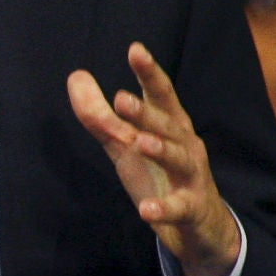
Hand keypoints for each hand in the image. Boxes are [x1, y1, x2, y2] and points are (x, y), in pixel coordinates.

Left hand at [69, 43, 241, 275]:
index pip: (161, 95)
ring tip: (140, 142)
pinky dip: (163, 209)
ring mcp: (191, 177)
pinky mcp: (191, 208)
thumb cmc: (159, 175)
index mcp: (171, 126)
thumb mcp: (125, 144)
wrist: (199, 226)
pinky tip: (146, 211)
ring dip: (161, 150)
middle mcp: (185, 145)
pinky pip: (178, 208)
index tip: (135, 49)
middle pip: (168, 125)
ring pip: (179, 159)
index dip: (149, 73)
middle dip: (146, 112)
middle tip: (122, 99)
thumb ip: (100, 115)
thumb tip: (75, 75)